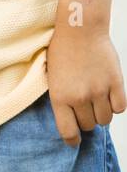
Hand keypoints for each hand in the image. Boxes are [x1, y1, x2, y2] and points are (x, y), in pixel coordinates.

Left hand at [45, 26, 126, 145]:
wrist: (80, 30)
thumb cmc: (62, 50)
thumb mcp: (51, 76)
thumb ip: (61, 97)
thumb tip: (69, 117)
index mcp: (60, 96)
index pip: (68, 130)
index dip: (72, 139)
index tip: (74, 141)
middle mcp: (80, 97)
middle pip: (88, 125)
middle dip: (86, 121)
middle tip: (84, 110)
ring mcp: (100, 91)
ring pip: (105, 119)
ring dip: (101, 114)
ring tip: (96, 103)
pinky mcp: (116, 84)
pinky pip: (120, 108)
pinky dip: (115, 106)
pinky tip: (109, 96)